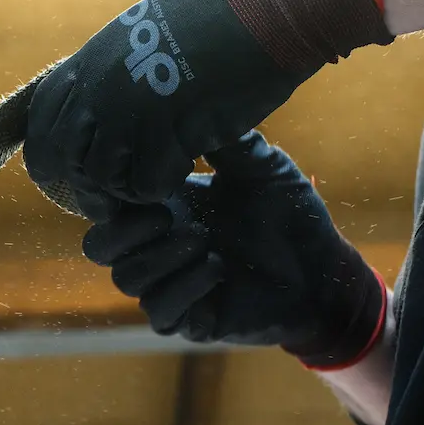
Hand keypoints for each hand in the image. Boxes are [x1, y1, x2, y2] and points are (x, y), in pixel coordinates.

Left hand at [25, 0, 391, 206]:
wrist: (267, 11)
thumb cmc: (223, 17)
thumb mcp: (147, 28)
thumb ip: (116, 64)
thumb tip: (97, 84)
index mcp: (91, 60)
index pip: (42, 118)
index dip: (47, 153)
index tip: (64, 175)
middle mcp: (99, 86)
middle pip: (63, 156)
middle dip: (82, 186)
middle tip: (109, 202)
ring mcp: (127, 108)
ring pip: (101, 176)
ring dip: (127, 188)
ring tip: (157, 176)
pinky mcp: (165, 131)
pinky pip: (145, 185)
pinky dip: (163, 186)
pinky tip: (184, 167)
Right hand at [82, 132, 386, 368]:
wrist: (324, 268)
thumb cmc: (290, 216)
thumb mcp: (261, 167)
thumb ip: (228, 142)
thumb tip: (195, 105)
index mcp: (165, 210)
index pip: (109, 208)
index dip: (112, 198)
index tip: (141, 183)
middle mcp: (159, 250)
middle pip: (99, 249)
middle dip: (122, 233)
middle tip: (165, 216)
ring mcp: (172, 286)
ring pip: (127, 280)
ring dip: (161, 258)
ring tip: (203, 241)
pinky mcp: (192, 320)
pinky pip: (162, 312)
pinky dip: (184, 288)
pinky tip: (217, 270)